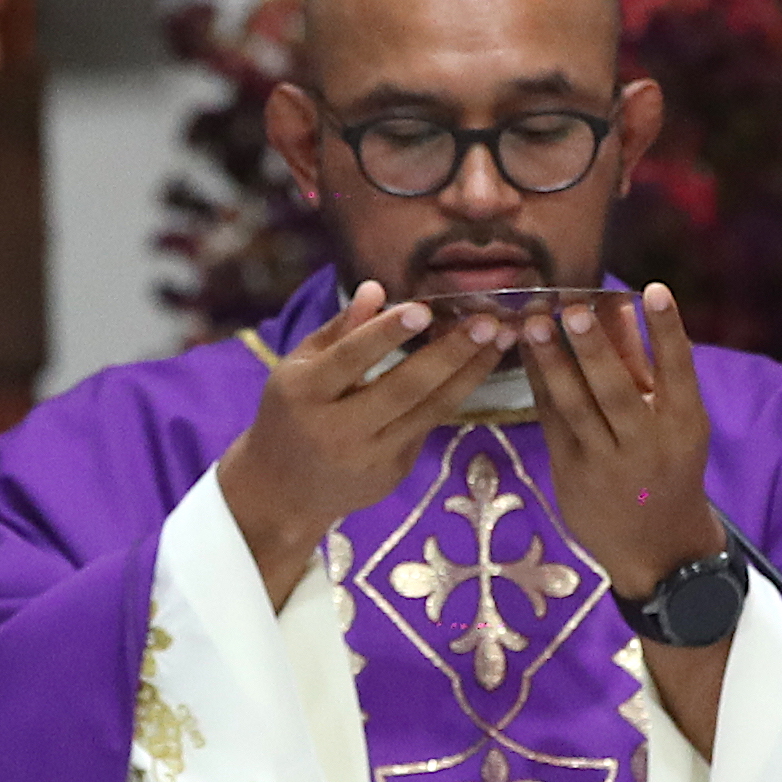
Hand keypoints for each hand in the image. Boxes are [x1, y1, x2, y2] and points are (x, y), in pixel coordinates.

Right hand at [212, 282, 498, 602]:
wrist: (282, 492)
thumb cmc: (289, 414)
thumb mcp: (298, 368)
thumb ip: (340, 331)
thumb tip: (375, 288)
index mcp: (304, 393)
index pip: (351, 359)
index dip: (387, 333)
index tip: (425, 308)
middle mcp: (337, 428)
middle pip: (403, 388)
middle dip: (451, 353)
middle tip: (488, 322)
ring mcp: (369, 456)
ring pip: (429, 410)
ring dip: (470, 373)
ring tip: (499, 340)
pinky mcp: (392, 474)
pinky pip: (428, 427)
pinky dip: (454, 394)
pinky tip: (478, 366)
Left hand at [514, 284, 722, 598]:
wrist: (659, 550)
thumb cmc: (668, 465)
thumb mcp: (672, 420)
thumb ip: (645, 364)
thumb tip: (622, 306)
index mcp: (684, 425)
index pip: (678, 371)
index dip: (666, 330)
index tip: (655, 289)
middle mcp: (646, 445)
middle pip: (615, 392)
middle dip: (592, 349)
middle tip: (571, 307)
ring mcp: (606, 464)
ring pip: (575, 408)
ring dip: (552, 363)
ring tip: (535, 323)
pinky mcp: (571, 474)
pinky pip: (552, 422)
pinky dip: (538, 384)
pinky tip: (526, 351)